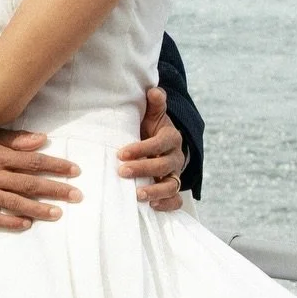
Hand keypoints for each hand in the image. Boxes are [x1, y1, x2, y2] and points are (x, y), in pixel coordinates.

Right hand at [0, 129, 81, 231]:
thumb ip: (16, 139)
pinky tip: (27, 224)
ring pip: (15, 203)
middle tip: (76, 195)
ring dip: (38, 209)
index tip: (75, 171)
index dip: (56, 166)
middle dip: (54, 190)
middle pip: (29, 184)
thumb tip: (42, 140)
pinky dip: (10, 222)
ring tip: (58, 213)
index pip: (33, 161)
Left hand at [118, 86, 185, 211]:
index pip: (159, 143)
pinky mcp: (173, 188)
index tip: (121, 153)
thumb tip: (154, 90)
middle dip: (143, 169)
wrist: (161, 145)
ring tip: (136, 196)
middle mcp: (175, 157)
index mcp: (171, 138)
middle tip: (122, 172)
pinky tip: (152, 207)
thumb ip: (154, 104)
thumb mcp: (153, 116)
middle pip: (163, 165)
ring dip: (154, 191)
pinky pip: (175, 200)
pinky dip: (167, 204)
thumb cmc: (150, 129)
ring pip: (171, 185)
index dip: (142, 148)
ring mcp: (175, 174)